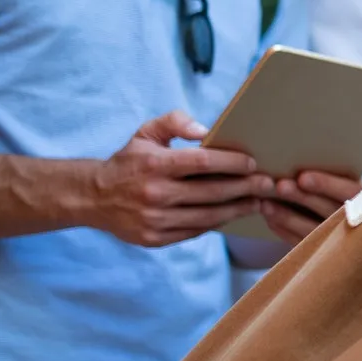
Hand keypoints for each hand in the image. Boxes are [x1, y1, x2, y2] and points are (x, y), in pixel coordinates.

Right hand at [88, 111, 273, 246]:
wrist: (93, 198)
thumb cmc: (129, 161)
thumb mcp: (146, 133)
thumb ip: (174, 122)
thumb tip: (205, 130)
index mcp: (155, 164)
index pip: (203, 163)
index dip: (232, 163)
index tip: (253, 162)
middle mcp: (155, 193)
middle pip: (212, 192)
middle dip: (246, 188)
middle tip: (269, 184)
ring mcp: (155, 219)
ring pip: (208, 216)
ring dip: (238, 209)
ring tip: (258, 201)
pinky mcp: (155, 238)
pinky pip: (195, 231)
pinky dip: (217, 222)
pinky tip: (233, 213)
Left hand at [259, 169, 361, 243]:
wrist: (353, 222)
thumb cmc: (350, 191)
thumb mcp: (358, 180)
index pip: (350, 191)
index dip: (327, 185)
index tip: (304, 177)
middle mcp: (358, 221)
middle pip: (328, 210)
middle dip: (303, 198)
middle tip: (280, 186)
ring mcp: (340, 241)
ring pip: (312, 230)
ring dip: (287, 216)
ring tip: (266, 204)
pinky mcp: (323, 253)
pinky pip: (301, 243)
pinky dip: (285, 230)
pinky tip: (270, 218)